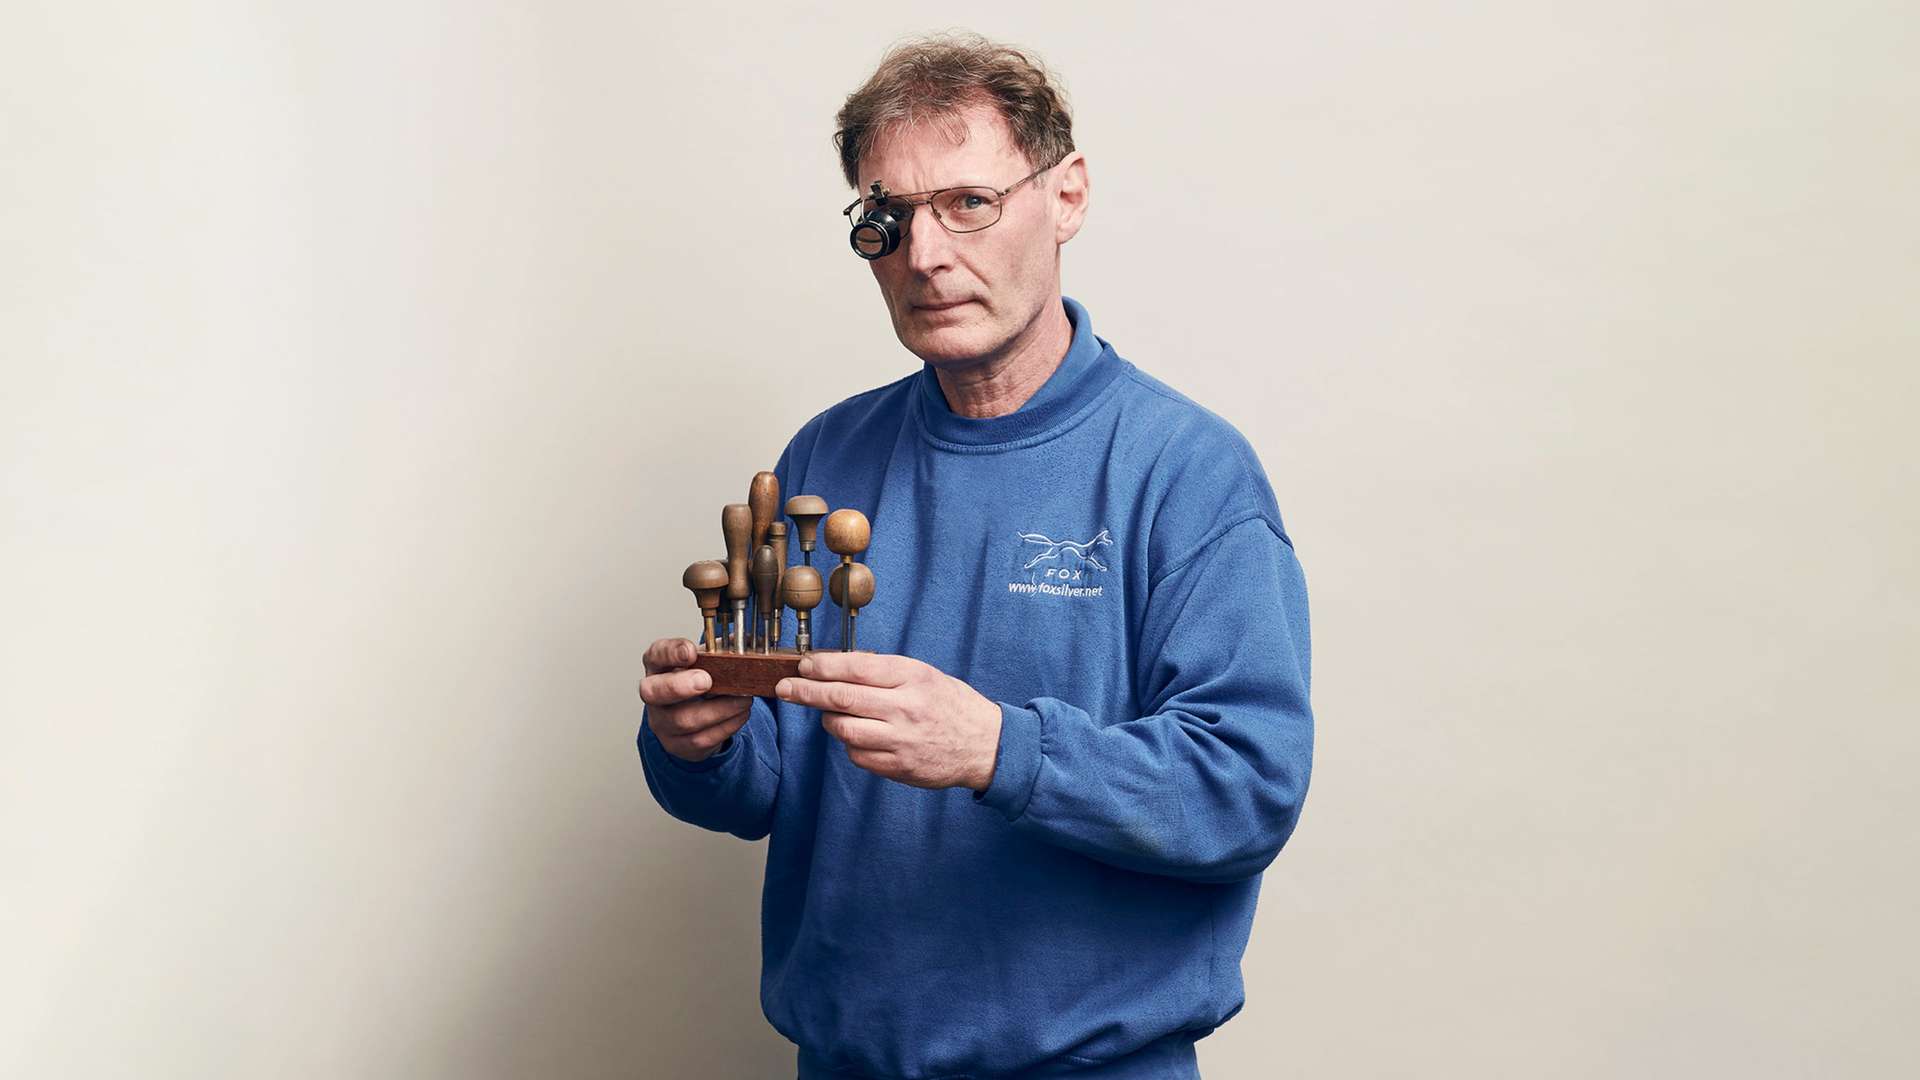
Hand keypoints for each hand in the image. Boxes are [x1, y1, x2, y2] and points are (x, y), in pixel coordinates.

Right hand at [638, 638, 749, 762]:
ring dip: (719, 709)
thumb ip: (720, 649)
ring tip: (743, 699)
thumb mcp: (705, 661)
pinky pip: (700, 739)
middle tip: (707, 681)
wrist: (696, 716)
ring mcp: (662, 722)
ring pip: (683, 720)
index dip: (671, 653)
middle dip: (681, 686)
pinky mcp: (676, 744)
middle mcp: (653, 694)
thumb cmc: (698, 680)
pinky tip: (740, 715)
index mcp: (658, 665)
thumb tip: (747, 640)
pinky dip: (726, 726)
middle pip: (654, 692)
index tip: (691, 651)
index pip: (656, 655)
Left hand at [774, 652, 1002, 791]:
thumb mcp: (923, 675)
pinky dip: (850, 744)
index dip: (823, 666)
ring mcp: (900, 741)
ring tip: (832, 714)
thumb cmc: (950, 704)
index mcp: (912, 677)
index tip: (804, 666)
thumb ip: (883, 671)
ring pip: (843, 730)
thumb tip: (837, 667)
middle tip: (786, 689)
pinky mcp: (898, 767)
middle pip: (841, 699)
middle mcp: (905, 708)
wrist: (985, 745)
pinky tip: (859, 736)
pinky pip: (857, 755)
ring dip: (829, 721)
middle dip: (806, 692)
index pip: (856, 668)